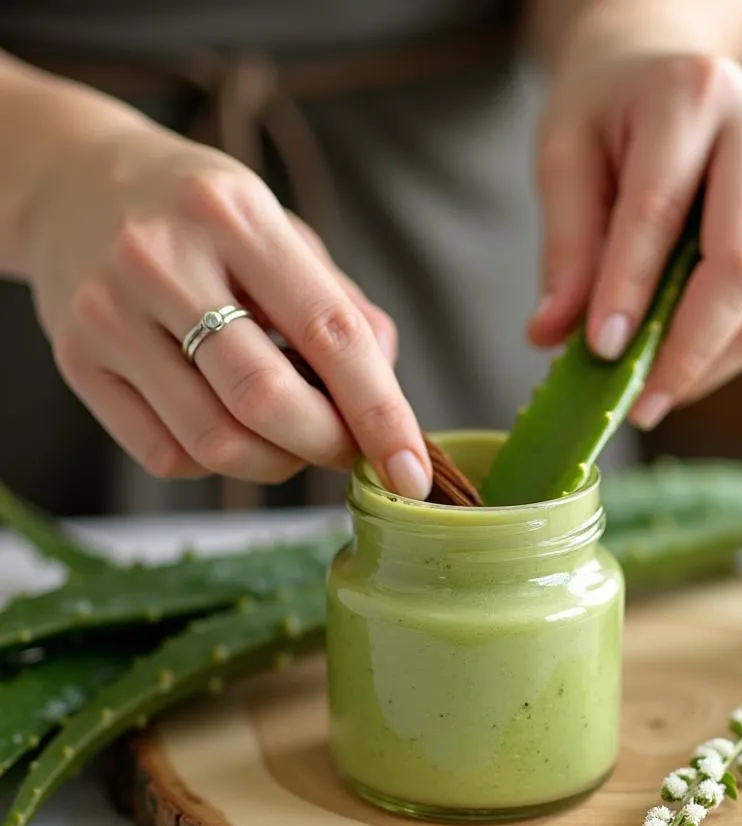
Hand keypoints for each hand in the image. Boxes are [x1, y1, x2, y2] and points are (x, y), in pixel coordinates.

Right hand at [23, 120, 431, 497]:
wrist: (72, 183)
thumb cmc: (201, 217)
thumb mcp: (282, 230)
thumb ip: (343, 308)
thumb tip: (387, 394)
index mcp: (235, 216)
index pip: (329, 333)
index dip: (381, 413)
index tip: (412, 469)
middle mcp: (162, 260)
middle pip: (267, 400)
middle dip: (328, 446)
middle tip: (348, 450)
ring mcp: (109, 314)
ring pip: (216, 442)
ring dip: (277, 463)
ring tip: (290, 436)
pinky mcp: (77, 362)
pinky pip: (167, 454)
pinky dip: (218, 461)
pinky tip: (227, 424)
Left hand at [527, 13, 741, 428]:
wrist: (663, 64)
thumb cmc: (606, 106)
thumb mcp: (564, 155)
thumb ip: (564, 247)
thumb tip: (553, 335)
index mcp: (692, 95)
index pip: (660, 213)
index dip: (630, 292)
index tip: (602, 353)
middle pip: (740, 267)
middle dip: (687, 351)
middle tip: (639, 404)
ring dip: (704, 363)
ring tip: (649, 393)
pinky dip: (719, 347)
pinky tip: (676, 360)